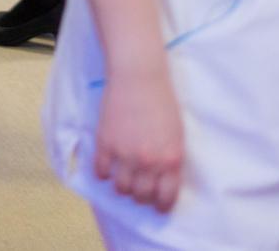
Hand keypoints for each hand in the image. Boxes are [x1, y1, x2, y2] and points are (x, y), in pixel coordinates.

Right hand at [94, 63, 183, 214]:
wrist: (139, 75)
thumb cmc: (162, 100)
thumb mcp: (177, 134)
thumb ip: (171, 160)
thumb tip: (162, 181)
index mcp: (170, 160)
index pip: (166, 199)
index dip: (161, 204)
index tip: (157, 202)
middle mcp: (149, 162)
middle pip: (141, 197)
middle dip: (141, 194)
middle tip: (139, 184)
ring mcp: (125, 154)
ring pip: (121, 189)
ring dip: (122, 184)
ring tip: (123, 174)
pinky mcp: (105, 143)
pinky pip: (101, 172)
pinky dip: (103, 172)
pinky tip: (108, 164)